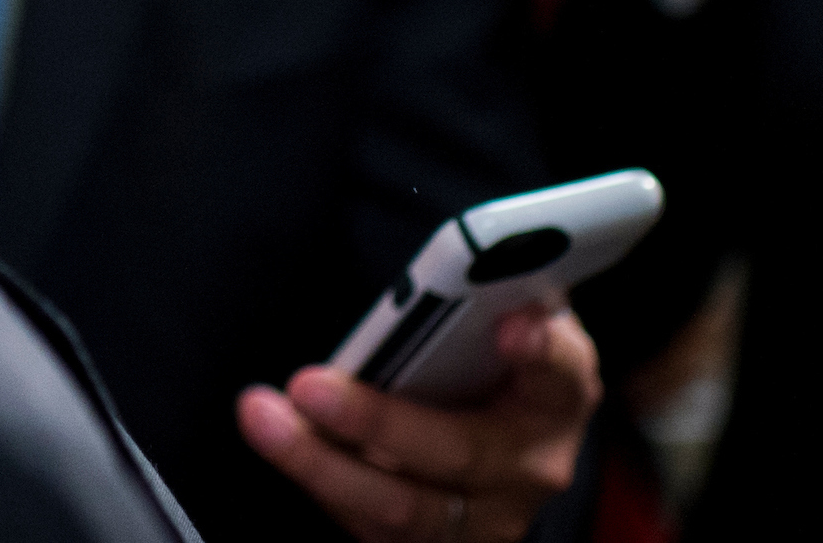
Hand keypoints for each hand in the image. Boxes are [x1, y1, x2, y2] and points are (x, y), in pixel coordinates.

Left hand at [236, 306, 600, 542]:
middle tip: (308, 384)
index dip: (539, 349)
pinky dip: (319, 481)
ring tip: (263, 415)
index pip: (559, 373)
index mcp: (556, 398)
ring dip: (320, 463)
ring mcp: (476, 521)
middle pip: (454, 453)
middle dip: (375, 420)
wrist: (506, 441)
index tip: (510, 324)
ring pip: (397, 508)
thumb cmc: (507, 370)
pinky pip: (368, 527)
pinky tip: (281, 441)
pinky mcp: (428, 542)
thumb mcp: (521, 322)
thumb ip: (510, 305)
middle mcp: (524, 472)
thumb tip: (501, 303)